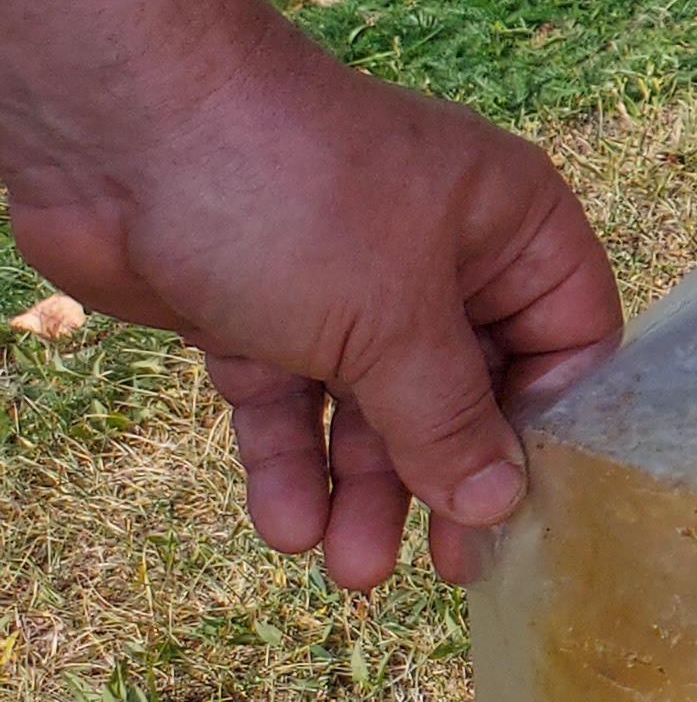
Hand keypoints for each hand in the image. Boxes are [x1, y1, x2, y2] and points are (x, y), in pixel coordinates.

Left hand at [6, 37, 619, 590]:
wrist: (124, 130)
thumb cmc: (295, 198)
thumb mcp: (391, 322)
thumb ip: (451, 420)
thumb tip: (503, 502)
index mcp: (507, 226)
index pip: (567, 337)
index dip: (550, 423)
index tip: (522, 506)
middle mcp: (437, 255)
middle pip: (465, 387)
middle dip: (441, 478)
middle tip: (439, 570)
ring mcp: (343, 283)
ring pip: (373, 405)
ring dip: (363, 487)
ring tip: (348, 572)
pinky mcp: (258, 309)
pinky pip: (292, 398)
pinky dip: (289, 458)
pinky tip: (285, 523)